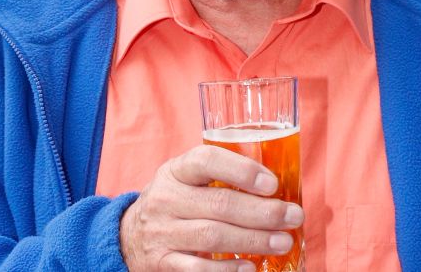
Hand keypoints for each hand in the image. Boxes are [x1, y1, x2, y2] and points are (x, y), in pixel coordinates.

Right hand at [119, 145, 303, 270]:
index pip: (205, 160)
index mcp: (175, 171)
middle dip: (263, 212)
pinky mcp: (162, 263)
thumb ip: (220, 179)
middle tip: (293, 216)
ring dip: (254, 240)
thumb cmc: (174, 204)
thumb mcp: (186, 182)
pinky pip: (198, 268)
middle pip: (219, 204)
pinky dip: (228, 270)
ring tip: (283, 242)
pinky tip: (250, 267)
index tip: (272, 183)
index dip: (241, 170)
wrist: (128, 237)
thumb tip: (278, 189)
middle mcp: (165, 199)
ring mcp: (161, 233)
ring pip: (213, 235)